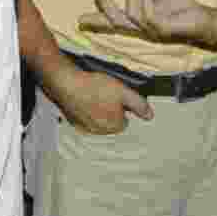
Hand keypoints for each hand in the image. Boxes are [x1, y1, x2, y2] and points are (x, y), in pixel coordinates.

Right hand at [38, 54, 152, 134]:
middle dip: (110, 110)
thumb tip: (150, 116)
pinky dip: (84, 110)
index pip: (124, 120)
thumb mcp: (123, 92)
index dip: (122, 107)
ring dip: (97, 110)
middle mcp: (99, 131)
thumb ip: (138, 104)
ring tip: (94, 93)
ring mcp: (84, 127)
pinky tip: (83, 97)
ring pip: (97, 120)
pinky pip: (83, 117)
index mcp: (113, 126)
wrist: (67, 84)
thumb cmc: (95, 88)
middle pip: (111, 121)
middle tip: (106, 93)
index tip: (117, 96)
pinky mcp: (72, 121)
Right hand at [78, 0, 215, 44]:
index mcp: (139, 21)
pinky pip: (149, 17)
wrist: (203, 19)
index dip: (97, 20)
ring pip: (132, 15)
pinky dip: (146, 1)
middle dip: (105, 6)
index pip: (114, 22)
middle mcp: (142, 28)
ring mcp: (152, 31)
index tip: (79, 20)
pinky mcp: (164, 29)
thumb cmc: (181, 9)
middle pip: (116, 22)